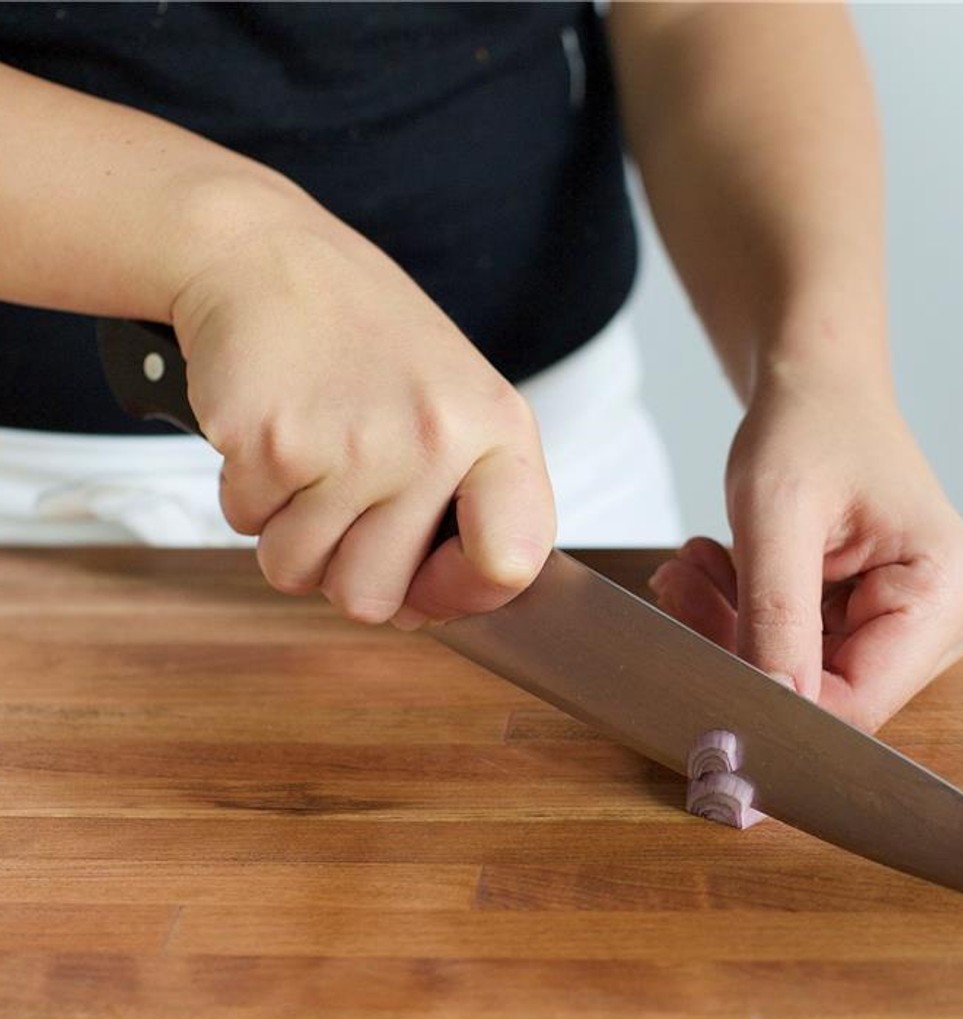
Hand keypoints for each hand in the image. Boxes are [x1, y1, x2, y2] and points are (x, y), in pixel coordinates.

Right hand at [171, 216, 554, 625]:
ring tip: (310, 459)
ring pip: (299, 573)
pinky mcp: (273, 444)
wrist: (269, 257)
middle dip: (344, 569)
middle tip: (344, 502)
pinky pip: (247, 527)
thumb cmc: (369, 341)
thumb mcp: (457, 405)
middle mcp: (435, 442)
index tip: (433, 573)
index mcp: (499, 433)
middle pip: (374, 598)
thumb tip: (423, 614)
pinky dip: (249, 494)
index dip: (463, 592)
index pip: (513, 564)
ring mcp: (354, 446)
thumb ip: (465, 508)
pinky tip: (273, 432)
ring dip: (290, 534)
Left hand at [649, 379, 962, 732]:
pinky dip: (748, 619)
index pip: (855, 703)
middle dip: (742, 651)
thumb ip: (775, 616)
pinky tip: (719, 570)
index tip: (699, 662)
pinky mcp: (882, 624)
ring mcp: (918, 627)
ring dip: (734, 629)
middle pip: (828, 694)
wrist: (819, 389)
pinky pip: (800, 654)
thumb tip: (766, 708)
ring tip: (694, 567)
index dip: (772, 700)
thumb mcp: (777, 515)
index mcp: (948, 595)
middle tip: (682, 586)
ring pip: (804, 678)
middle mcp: (950, 621)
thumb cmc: (811, 426)